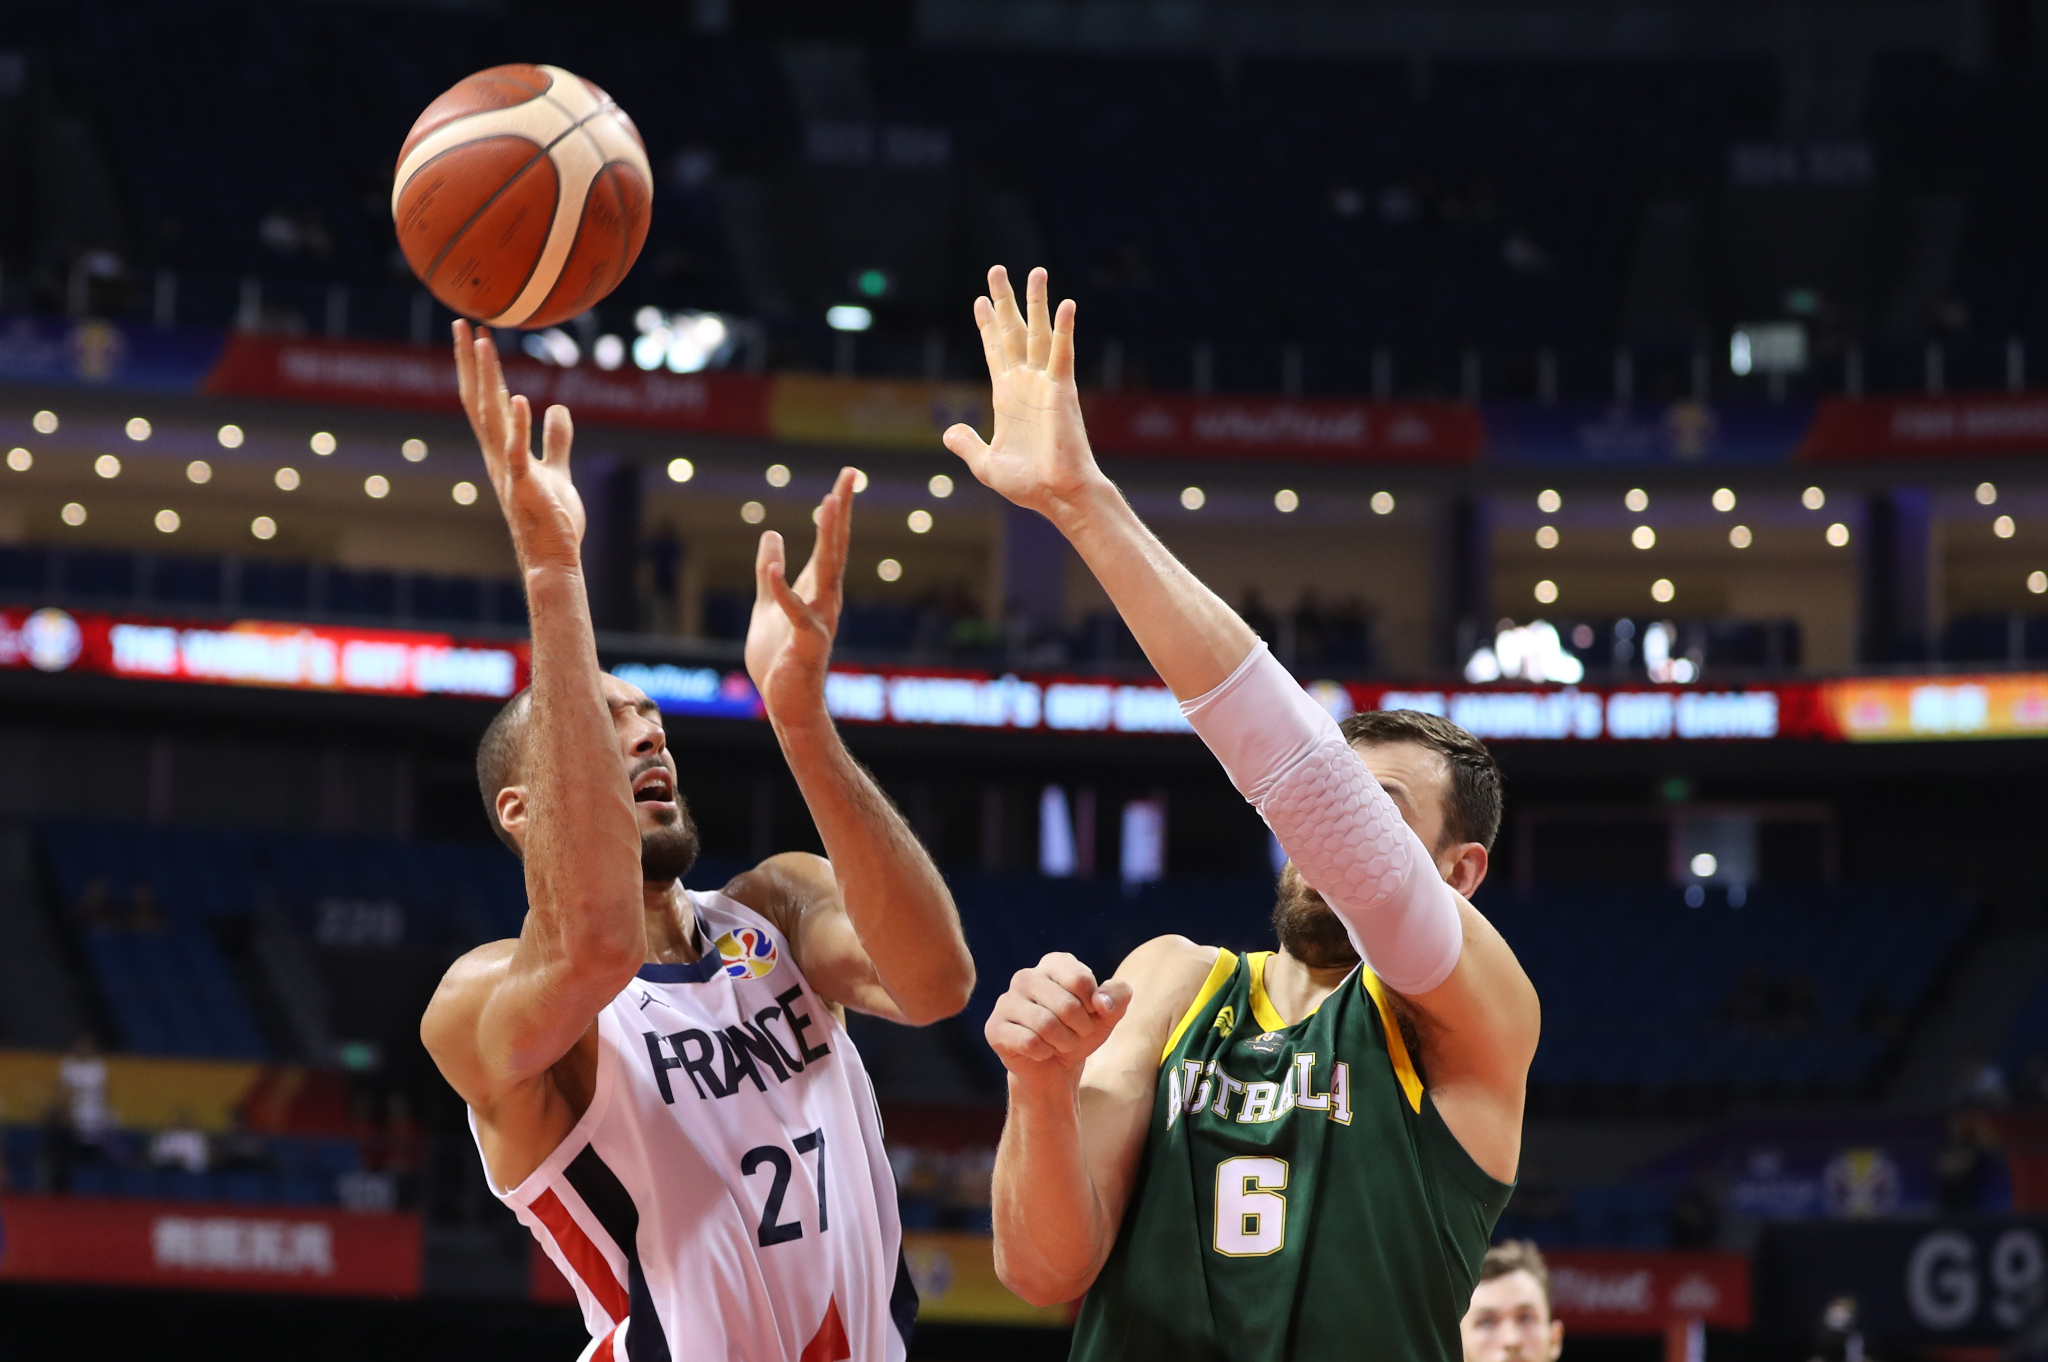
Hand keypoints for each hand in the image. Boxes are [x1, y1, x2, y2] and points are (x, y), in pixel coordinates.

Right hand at [453, 320, 584, 572]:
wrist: (553, 557)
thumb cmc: (553, 519)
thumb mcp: (558, 471)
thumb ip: (556, 440)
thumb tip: (558, 409)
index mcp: (504, 449)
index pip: (488, 400)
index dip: (481, 367)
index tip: (476, 333)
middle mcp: (498, 455)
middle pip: (478, 399)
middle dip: (470, 362)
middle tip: (463, 323)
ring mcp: (507, 469)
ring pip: (491, 417)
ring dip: (486, 379)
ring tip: (482, 343)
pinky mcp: (524, 486)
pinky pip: (518, 451)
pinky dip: (519, 425)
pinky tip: (521, 397)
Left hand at [745, 467, 855, 720]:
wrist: (787, 703)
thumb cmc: (779, 658)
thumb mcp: (767, 605)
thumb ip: (769, 570)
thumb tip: (772, 533)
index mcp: (817, 588)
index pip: (831, 543)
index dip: (837, 510)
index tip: (846, 478)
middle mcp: (825, 599)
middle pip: (836, 547)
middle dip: (841, 511)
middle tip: (850, 476)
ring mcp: (819, 618)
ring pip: (826, 571)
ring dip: (829, 537)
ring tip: (831, 503)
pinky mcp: (805, 641)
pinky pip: (794, 611)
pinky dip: (782, 590)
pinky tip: (773, 568)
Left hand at [942, 266, 1107, 523]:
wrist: (1056, 495)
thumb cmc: (1028, 485)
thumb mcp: (985, 464)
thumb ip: (967, 445)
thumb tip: (949, 432)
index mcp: (1007, 398)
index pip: (995, 351)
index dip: (987, 326)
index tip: (980, 300)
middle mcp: (1026, 384)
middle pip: (1013, 332)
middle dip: (1004, 301)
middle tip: (996, 270)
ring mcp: (1045, 384)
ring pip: (1039, 334)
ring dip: (1037, 302)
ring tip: (1035, 271)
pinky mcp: (1063, 391)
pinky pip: (1063, 354)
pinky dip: (1065, 329)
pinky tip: (1066, 305)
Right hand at [985, 952, 1132, 1094]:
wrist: (1055, 1067)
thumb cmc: (1080, 1031)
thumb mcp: (1109, 1013)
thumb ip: (1118, 996)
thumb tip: (1101, 1002)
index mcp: (1054, 963)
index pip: (1081, 980)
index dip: (1093, 1006)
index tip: (1089, 1012)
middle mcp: (1026, 976)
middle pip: (1067, 1005)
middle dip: (1081, 1029)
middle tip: (1076, 1034)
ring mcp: (1006, 1001)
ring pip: (1046, 1025)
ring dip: (1064, 1043)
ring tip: (1061, 1044)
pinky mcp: (995, 1027)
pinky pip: (1029, 1042)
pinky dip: (1044, 1053)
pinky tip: (1041, 1051)